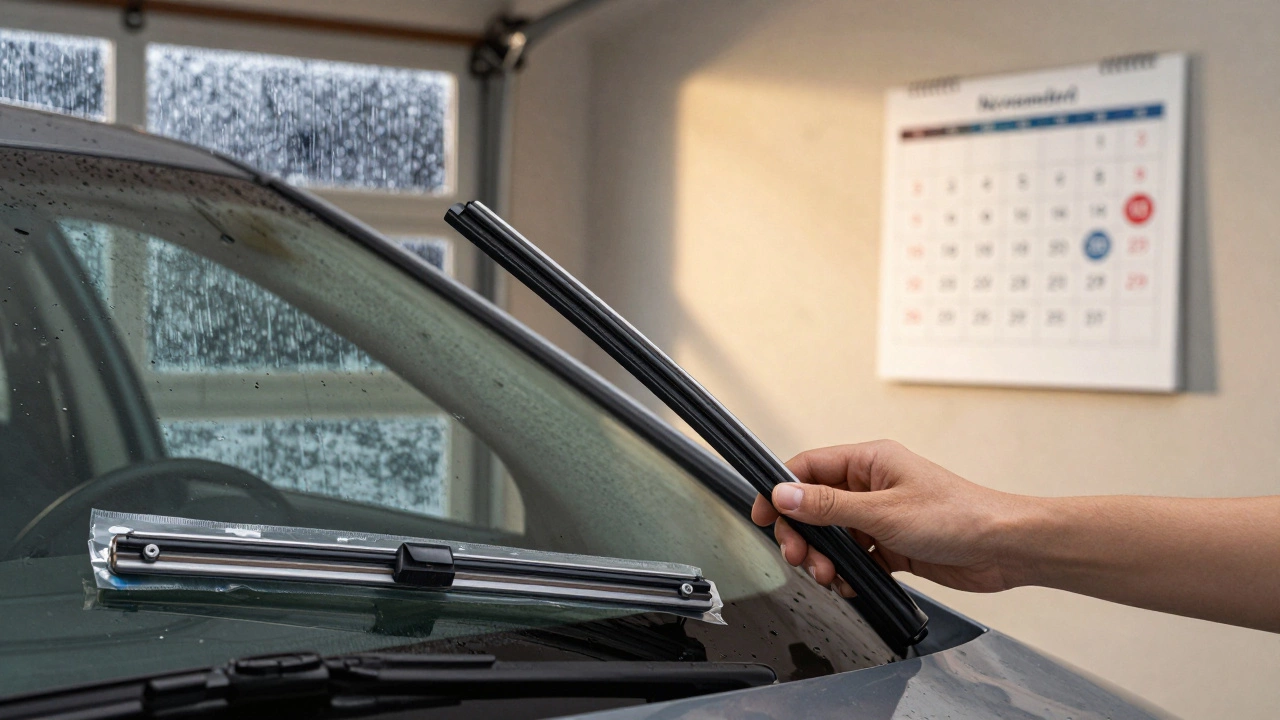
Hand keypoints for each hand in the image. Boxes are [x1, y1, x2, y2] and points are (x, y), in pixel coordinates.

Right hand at [751, 440, 1032, 594]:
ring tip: (830, 575)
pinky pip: (855, 557)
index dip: (780, 490)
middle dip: (802, 534)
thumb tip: (784, 494)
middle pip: (814, 506)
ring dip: (825, 557)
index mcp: (869, 461)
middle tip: (799, 557)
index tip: (762, 514)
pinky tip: (853, 583)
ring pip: (833, 535)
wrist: (1005, 547)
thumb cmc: (959, 516)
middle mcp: (872, 485)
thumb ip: (828, 506)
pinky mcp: (892, 544)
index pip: (807, 468)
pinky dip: (848, 572)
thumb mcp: (883, 512)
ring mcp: (882, 516)